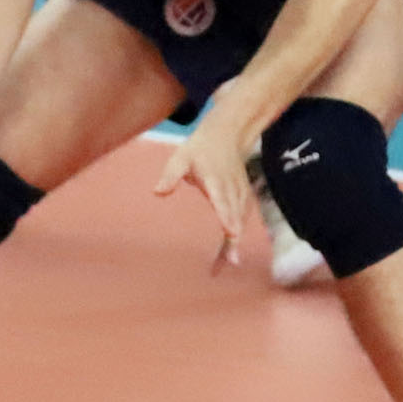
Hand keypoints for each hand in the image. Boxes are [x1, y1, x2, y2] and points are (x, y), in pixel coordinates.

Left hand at [153, 97, 257, 263]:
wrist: (226, 137)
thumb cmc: (199, 150)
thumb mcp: (180, 158)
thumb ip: (170, 175)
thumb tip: (157, 192)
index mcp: (216, 180)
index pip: (223, 200)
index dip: (228, 217)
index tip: (231, 232)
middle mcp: (233, 189)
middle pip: (234, 217)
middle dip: (232, 240)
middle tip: (227, 263)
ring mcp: (241, 194)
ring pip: (241, 221)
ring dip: (235, 243)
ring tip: (226, 264)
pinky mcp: (245, 198)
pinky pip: (242, 219)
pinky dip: (237, 235)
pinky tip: (230, 253)